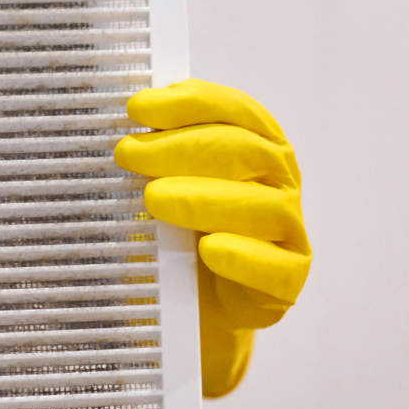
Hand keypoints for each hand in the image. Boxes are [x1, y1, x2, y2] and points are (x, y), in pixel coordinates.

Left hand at [112, 80, 308, 396]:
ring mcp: (288, 233)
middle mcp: (279, 183)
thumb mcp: (162, 184)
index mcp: (257, 145)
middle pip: (246, 151)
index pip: (234, 110)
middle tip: (129, 153)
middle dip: (182, 146)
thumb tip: (119, 127)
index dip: (187, 102)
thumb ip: (153, 153)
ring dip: (204, 197)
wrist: (193, 306)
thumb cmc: (178, 233)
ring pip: (264, 207)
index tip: (136, 108)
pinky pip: (275, 269)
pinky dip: (241, 256)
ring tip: (154, 198)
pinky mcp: (285, 284)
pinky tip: (207, 248)